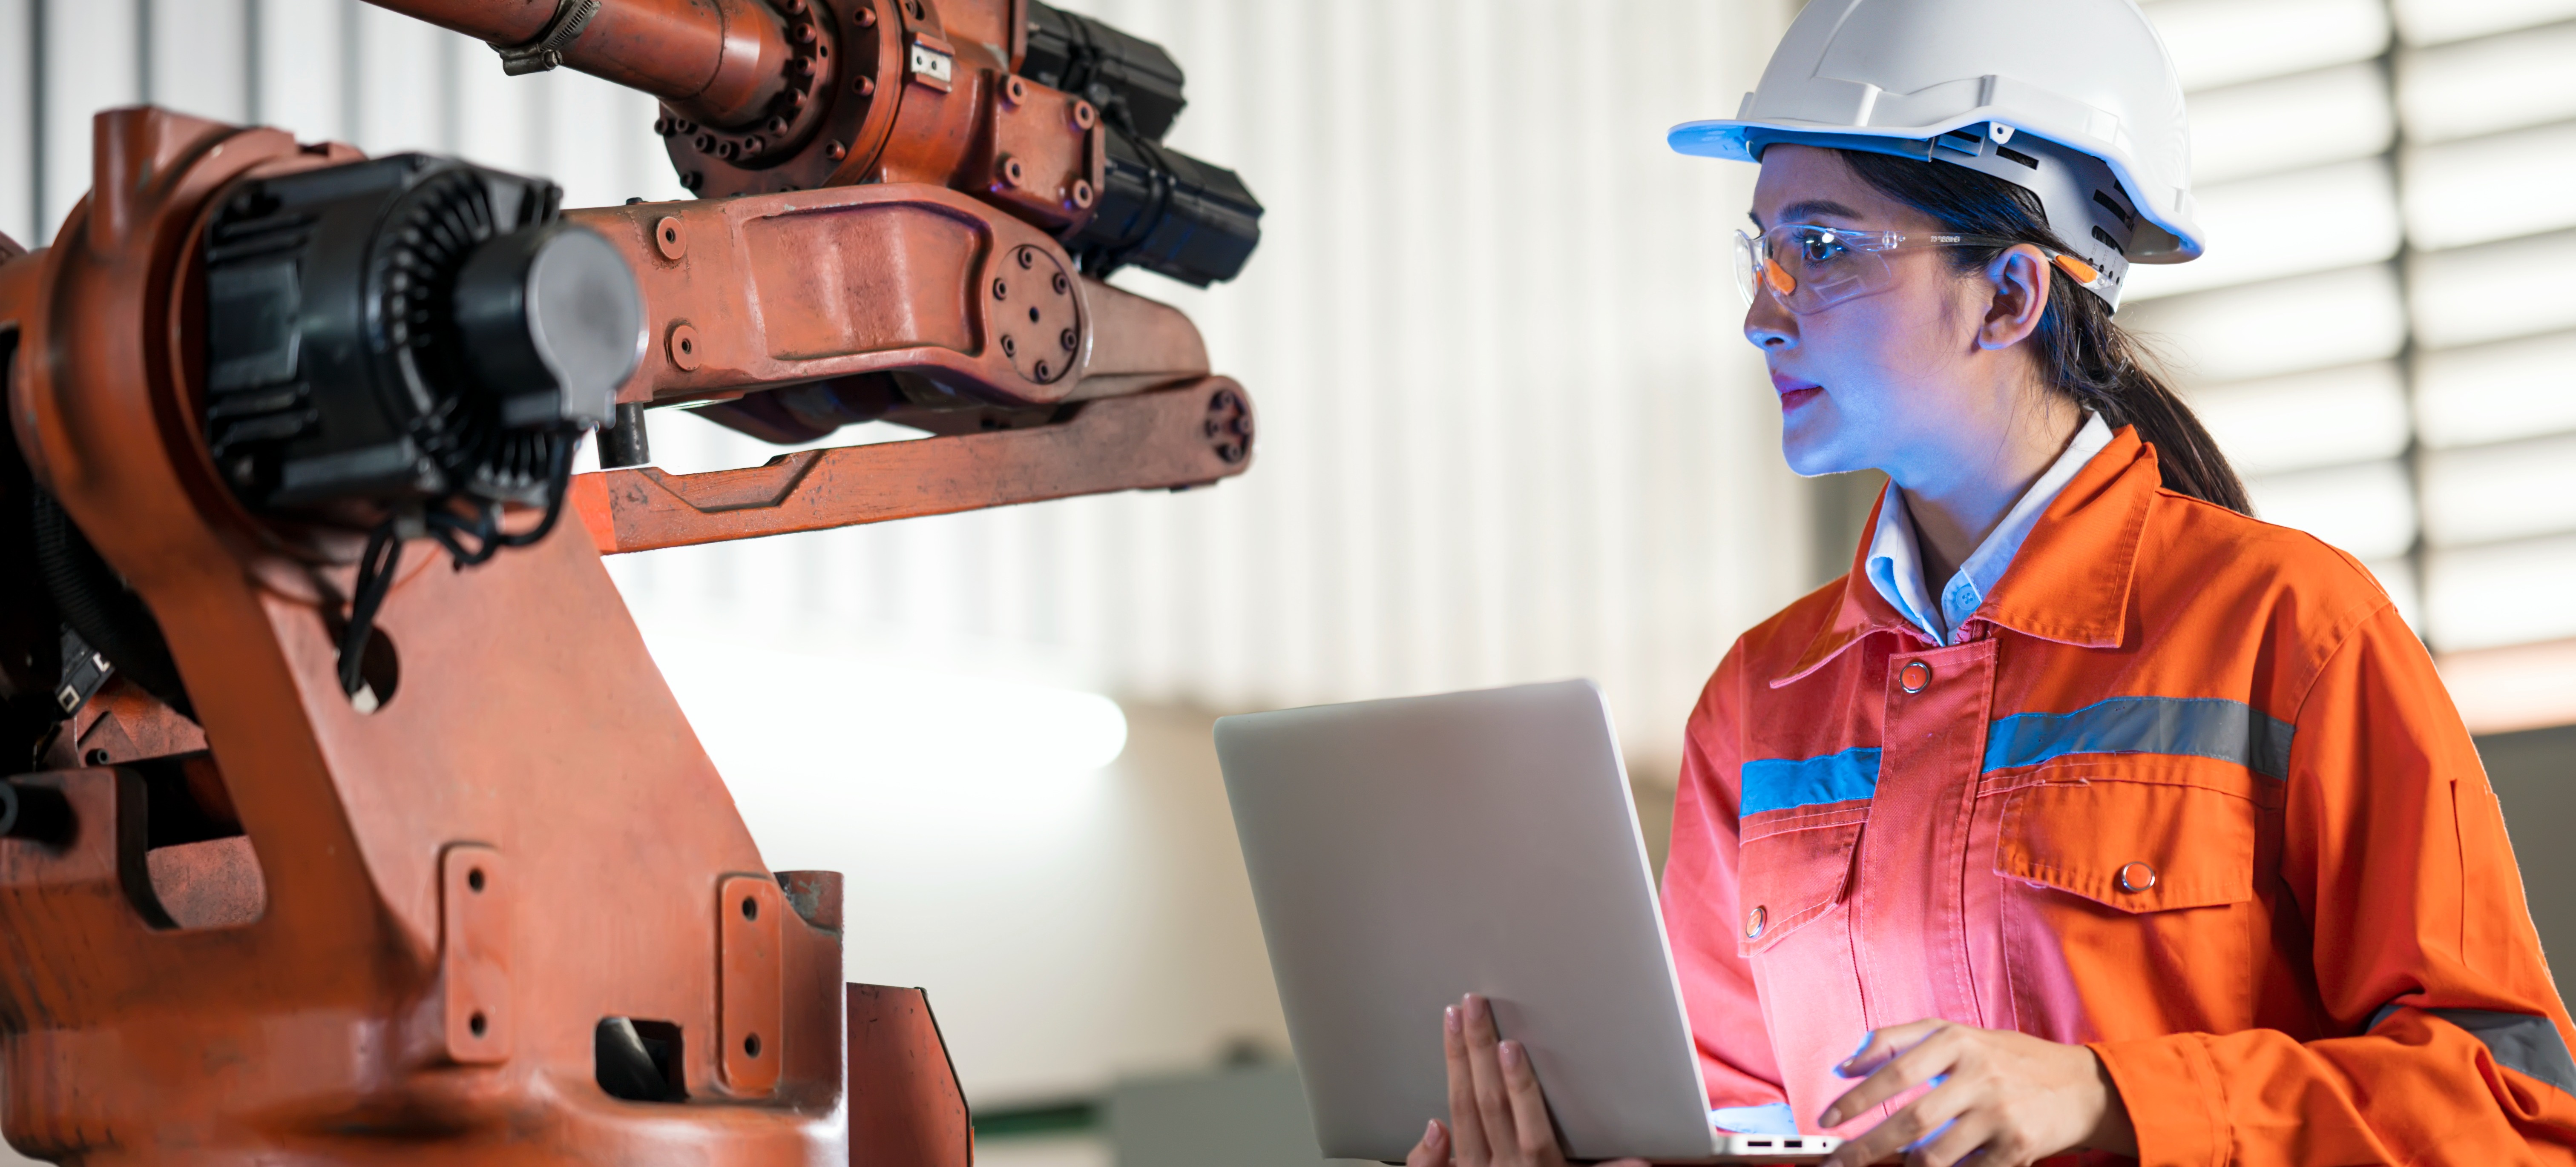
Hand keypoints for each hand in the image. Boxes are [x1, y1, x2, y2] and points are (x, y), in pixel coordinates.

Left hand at [1405, 993, 1651, 1166]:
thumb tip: (1639, 1163)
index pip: (1527, 1123)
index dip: (1518, 1084)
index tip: (1510, 1046)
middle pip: (1487, 1106)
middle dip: (1477, 1052)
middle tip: (1472, 1006)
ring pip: (1461, 1117)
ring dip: (1455, 1068)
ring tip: (1451, 1024)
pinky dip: (1427, 1149)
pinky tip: (1429, 1120)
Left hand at [1816, 1020, 2134, 1166]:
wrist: (2081, 1086)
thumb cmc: (2009, 1058)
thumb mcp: (1959, 1033)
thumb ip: (1899, 1039)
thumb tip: (1846, 1062)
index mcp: (1958, 1041)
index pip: (1896, 1071)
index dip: (1858, 1097)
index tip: (1828, 1117)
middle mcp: (1979, 1075)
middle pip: (1911, 1120)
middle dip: (1867, 1146)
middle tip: (1839, 1160)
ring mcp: (2000, 1113)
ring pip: (1936, 1154)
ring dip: (1906, 1166)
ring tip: (1891, 1165)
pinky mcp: (2018, 1146)